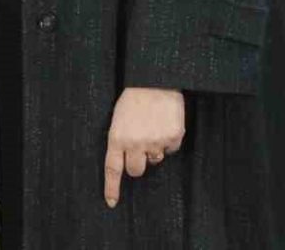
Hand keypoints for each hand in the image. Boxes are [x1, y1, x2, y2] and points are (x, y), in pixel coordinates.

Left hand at [103, 87, 184, 207]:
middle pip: (136, 171)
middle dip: (138, 163)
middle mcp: (135, 143)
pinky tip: (164, 124)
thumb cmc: (133, 99)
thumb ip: (121, 140)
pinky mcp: (173, 138)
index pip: (113, 168)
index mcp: (117, 137)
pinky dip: (168, 140)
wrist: (154, 81)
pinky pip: (170, 150)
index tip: (112, 202)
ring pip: (155, 160)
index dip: (112, 187)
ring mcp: (155, 142)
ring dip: (154, 149)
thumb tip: (129, 163)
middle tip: (140, 146)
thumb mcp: (118, 118)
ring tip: (152, 126)